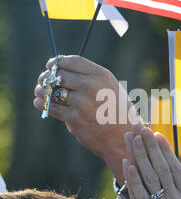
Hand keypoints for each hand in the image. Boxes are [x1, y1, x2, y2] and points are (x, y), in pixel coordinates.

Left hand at [33, 55, 142, 183]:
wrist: (123, 137)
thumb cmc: (118, 112)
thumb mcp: (111, 88)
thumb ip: (92, 79)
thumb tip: (64, 74)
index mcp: (101, 75)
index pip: (72, 61)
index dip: (58, 62)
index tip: (51, 65)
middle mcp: (91, 86)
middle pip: (60, 75)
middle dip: (49, 76)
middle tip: (44, 80)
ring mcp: (82, 103)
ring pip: (53, 91)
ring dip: (43, 90)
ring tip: (39, 91)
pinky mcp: (74, 119)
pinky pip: (52, 108)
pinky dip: (43, 104)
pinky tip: (39, 102)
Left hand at [123, 128, 177, 198]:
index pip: (175, 168)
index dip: (165, 150)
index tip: (158, 135)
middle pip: (160, 167)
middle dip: (150, 146)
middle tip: (142, 128)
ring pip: (149, 178)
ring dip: (140, 156)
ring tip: (132, 138)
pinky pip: (140, 197)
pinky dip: (133, 180)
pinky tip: (127, 164)